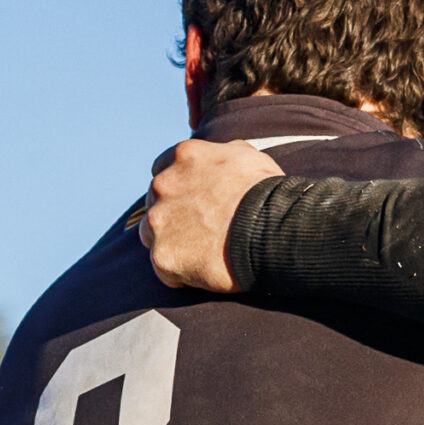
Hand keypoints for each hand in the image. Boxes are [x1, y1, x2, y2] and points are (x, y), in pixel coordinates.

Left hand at [140, 139, 283, 292]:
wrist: (271, 230)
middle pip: (155, 204)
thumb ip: (225, 153)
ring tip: (202, 254)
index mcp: (183, 156)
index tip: (195, 203)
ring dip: (172, 243)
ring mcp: (159, 221)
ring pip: (152, 235)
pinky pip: (164, 268)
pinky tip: (205, 271)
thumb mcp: (250, 157)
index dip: (180, 189)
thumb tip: (225, 153)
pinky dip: (180, 271)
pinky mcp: (163, 256)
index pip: (163, 170)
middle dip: (174, 216)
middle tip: (202, 231)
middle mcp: (162, 185)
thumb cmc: (267, 194)